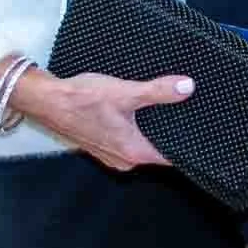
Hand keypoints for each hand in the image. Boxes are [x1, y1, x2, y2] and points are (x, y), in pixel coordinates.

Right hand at [10, 66, 188, 172]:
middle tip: (185, 113)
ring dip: (149, 130)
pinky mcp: (100, 145)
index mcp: (133, 152)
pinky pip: (125, 141)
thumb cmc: (81, 99)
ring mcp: (110, 154)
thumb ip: (158, 91)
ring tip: (162, 109)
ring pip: (140, 145)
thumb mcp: (125, 92)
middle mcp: (123, 159)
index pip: (171, 157)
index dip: (187, 145)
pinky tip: (135, 112)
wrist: (45, 100)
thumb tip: (187, 87)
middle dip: (169, 133)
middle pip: (156, 150)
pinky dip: (133, 129)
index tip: (201, 131)